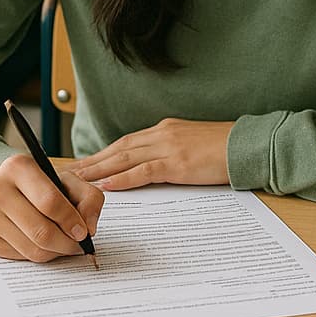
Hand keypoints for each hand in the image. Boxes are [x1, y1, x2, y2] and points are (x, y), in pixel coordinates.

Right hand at [0, 153, 103, 262]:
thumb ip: (89, 198)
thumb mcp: (68, 180)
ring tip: (66, 244)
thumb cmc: (43, 184)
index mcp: (18, 167)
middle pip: (41, 230)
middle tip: (79, 244)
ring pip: (32, 249)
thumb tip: (89, 228)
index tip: (84, 232)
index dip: (71, 220)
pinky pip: (21, 258)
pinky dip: (40, 256)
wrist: (9, 188)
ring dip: (56, 252)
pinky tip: (48, 245)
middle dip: (66, 243)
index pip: (49, 201)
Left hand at [70, 119, 233, 191]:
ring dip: (98, 170)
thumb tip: (151, 167)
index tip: (82, 164)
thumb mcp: (192, 145)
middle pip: (118, 148)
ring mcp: (169, 147)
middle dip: (92, 162)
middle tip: (68, 174)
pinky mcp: (178, 163)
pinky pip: (144, 171)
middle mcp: (162, 134)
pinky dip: (123, 179)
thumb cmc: (224, 148)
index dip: (102, 154)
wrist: (247, 144)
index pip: (125, 142)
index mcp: (165, 130)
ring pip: (124, 158)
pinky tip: (107, 187)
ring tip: (77, 182)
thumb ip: (170, 151)